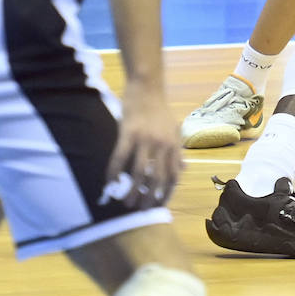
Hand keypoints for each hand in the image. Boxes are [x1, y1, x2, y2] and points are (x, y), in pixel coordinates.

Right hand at [106, 83, 179, 208]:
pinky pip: (120, 157)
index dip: (167, 193)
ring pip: (140, 171)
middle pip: (157, 177)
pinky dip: (114, 173)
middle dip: (149, 197)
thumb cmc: (159, 109)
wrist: (147, 86)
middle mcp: (162, 143)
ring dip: (132, 190)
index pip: (174, 175)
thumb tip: (183, 169)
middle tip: (140, 209)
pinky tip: (110, 183)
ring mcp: (145, 138)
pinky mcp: (128, 132)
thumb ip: (178, 150)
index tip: (158, 205)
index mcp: (173, 144)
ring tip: (125, 202)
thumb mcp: (174, 129)